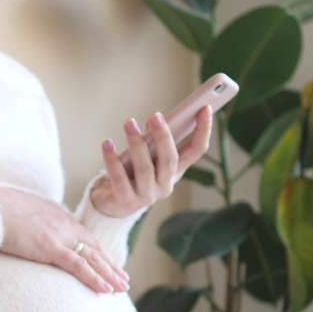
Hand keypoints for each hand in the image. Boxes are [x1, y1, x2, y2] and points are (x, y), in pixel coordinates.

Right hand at [0, 184, 128, 293]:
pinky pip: (79, 266)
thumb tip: (25, 230)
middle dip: (110, 264)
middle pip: (94, 247)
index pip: (82, 235)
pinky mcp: (51, 248)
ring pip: (92, 258)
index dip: (96, 251)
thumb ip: (28, 221)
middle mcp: (63, 224)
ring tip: (122, 288)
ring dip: (109, 275)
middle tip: (123, 279)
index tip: (106, 262)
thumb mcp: (16, 211)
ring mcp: (59, 236)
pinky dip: (94, 278)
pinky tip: (106, 290)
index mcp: (56, 214)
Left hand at [90, 105, 213, 217]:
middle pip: (170, 160)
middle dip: (163, 137)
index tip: (205, 108)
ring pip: (145, 169)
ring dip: (137, 143)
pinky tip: (107, 143)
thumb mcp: (146, 155)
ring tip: (128, 123)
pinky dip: (112, 160)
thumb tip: (153, 122)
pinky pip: (119, 179)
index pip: (196, 151)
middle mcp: (165, 185)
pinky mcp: (125, 201)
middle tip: (155, 117)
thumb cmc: (131, 172)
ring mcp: (146, 196)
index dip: (203, 130)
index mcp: (175, 171)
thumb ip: (153, 141)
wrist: (111, 202)